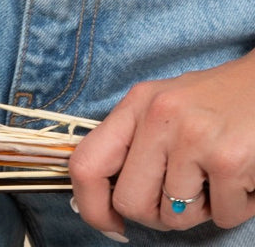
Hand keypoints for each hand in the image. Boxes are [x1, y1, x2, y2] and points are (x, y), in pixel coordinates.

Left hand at [70, 51, 254, 239]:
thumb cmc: (216, 102)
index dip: (91, 207)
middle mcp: (157, 116)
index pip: (85, 164)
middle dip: (157, 216)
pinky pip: (222, 216)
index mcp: (135, 104)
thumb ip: (136, 142)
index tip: (112, 223)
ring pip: (177, 217)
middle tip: (183, 200)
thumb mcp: (164, 106)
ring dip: (202, 210)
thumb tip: (109, 197)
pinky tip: (243, 176)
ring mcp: (191, 137)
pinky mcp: (228, 159)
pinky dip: (237, 207)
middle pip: (131, 202)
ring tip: (217, 177)